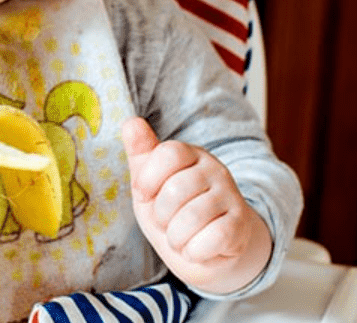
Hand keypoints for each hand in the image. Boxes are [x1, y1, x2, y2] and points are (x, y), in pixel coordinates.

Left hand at [122, 117, 271, 293]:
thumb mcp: (149, 181)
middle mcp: (215, 170)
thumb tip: (131, 122)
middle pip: (176, 189)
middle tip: (166, 221)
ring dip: (176, 237)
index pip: (169, 153)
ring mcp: (231, 196)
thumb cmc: (170, 209)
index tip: (144, 194)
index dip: (148, 178)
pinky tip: (195, 248)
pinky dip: (194, 251)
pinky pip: (212, 239)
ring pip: (192, 217)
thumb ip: (140, 153)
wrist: (202, 248)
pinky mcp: (241, 226)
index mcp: (190, 154)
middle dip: (161, 214)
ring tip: (179, 236)